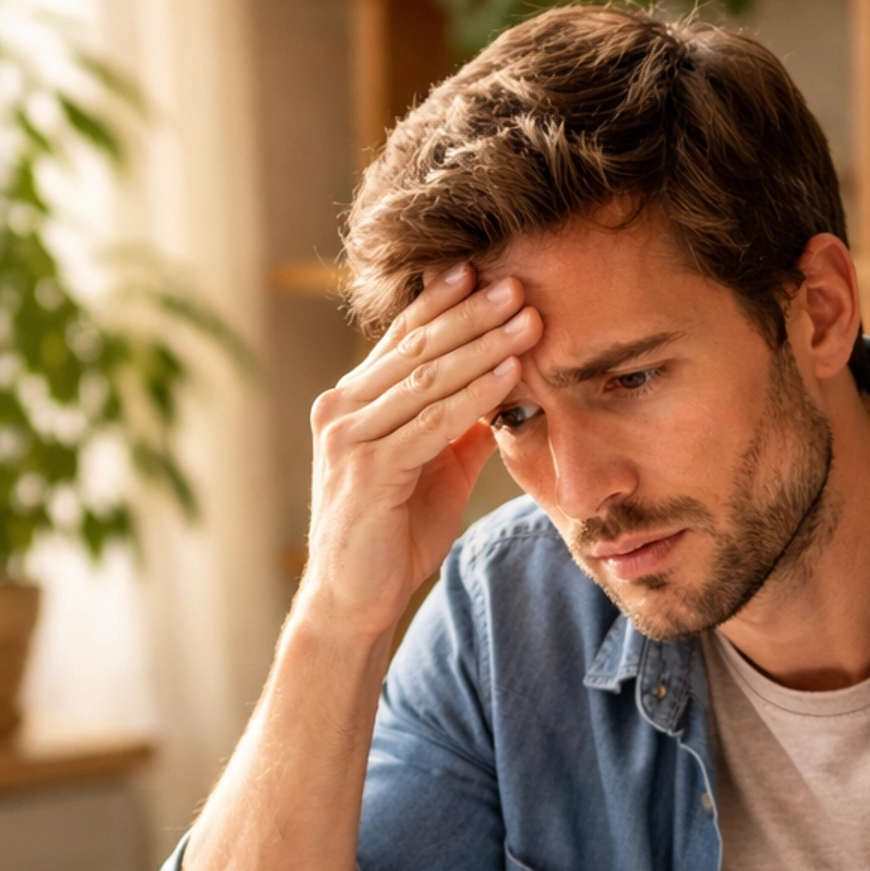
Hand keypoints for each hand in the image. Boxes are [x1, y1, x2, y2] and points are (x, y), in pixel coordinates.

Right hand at [303, 264, 542, 642]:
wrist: (354, 600)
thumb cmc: (392, 536)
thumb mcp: (432, 470)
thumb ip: (457, 428)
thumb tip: (501, 389)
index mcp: (354, 401)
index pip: (403, 339)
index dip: (445, 302)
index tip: (488, 270)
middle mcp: (342, 409)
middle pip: (416, 348)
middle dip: (472, 313)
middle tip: (519, 284)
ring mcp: (349, 438)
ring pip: (425, 379)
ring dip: (481, 347)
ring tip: (527, 320)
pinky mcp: (366, 471)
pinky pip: (430, 423)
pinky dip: (472, 397)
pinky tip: (508, 376)